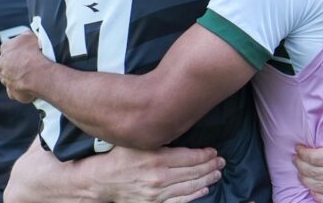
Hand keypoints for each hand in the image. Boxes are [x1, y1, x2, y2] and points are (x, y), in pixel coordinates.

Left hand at [0, 30, 46, 102]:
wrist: (39, 74)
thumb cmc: (35, 53)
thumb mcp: (30, 35)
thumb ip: (25, 35)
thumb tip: (25, 35)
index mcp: (5, 49)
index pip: (8, 48)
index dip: (18, 50)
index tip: (27, 51)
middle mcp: (1, 65)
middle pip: (7, 64)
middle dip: (16, 64)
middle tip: (30, 64)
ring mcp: (6, 80)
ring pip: (11, 78)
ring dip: (20, 77)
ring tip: (34, 76)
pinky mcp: (13, 93)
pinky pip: (17, 91)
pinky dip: (23, 89)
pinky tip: (33, 86)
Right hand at [93, 146, 224, 202]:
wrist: (101, 182)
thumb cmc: (120, 158)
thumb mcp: (138, 142)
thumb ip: (159, 138)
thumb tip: (181, 126)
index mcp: (156, 158)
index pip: (190, 157)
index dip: (206, 154)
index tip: (214, 151)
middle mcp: (159, 177)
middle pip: (194, 172)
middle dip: (211, 166)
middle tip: (221, 161)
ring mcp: (157, 193)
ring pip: (190, 187)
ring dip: (207, 180)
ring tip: (217, 173)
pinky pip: (180, 201)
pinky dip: (195, 195)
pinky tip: (204, 189)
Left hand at [293, 112, 322, 202]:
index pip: (317, 157)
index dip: (303, 153)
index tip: (299, 149)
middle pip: (314, 173)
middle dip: (300, 165)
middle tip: (297, 159)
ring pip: (319, 187)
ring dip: (306, 179)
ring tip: (301, 171)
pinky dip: (318, 195)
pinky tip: (313, 188)